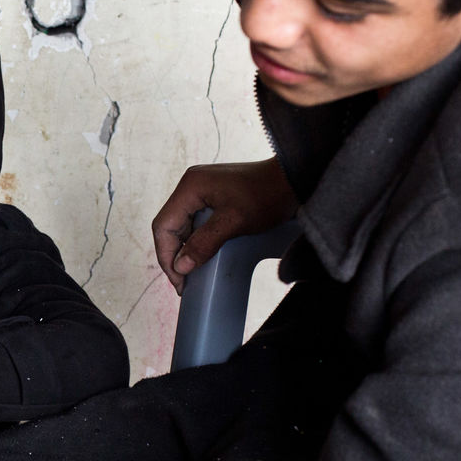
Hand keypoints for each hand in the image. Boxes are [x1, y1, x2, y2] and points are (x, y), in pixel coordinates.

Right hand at [151, 157, 297, 293]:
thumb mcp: (234, 222)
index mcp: (190, 186)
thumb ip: (204, 243)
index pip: (163, 226)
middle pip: (171, 226)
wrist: (296, 178)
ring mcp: (202, 190)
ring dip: (186, 250)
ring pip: (183, 226)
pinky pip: (197, 222)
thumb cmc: (268, 195)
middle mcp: (191, 186)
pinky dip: (198, 241)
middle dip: (175, 256)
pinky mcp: (214, 197)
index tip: (179, 280)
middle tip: (184, 282)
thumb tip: (180, 266)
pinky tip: (204, 255)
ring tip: (193, 273)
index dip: (166, 256)